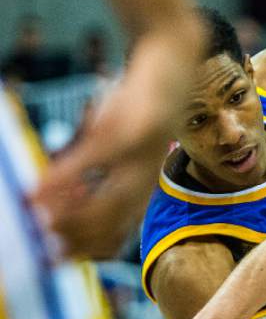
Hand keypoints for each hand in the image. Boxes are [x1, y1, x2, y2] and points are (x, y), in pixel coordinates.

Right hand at [33, 30, 198, 259]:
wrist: (173, 59)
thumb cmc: (143, 104)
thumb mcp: (126, 141)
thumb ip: (107, 170)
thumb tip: (75, 195)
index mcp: (144, 181)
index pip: (120, 229)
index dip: (91, 248)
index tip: (62, 259)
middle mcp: (146, 174)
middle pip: (113, 222)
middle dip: (78, 239)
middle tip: (45, 249)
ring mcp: (139, 154)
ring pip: (105, 199)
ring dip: (69, 215)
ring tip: (39, 224)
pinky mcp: (127, 127)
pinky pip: (92, 161)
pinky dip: (64, 179)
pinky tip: (39, 191)